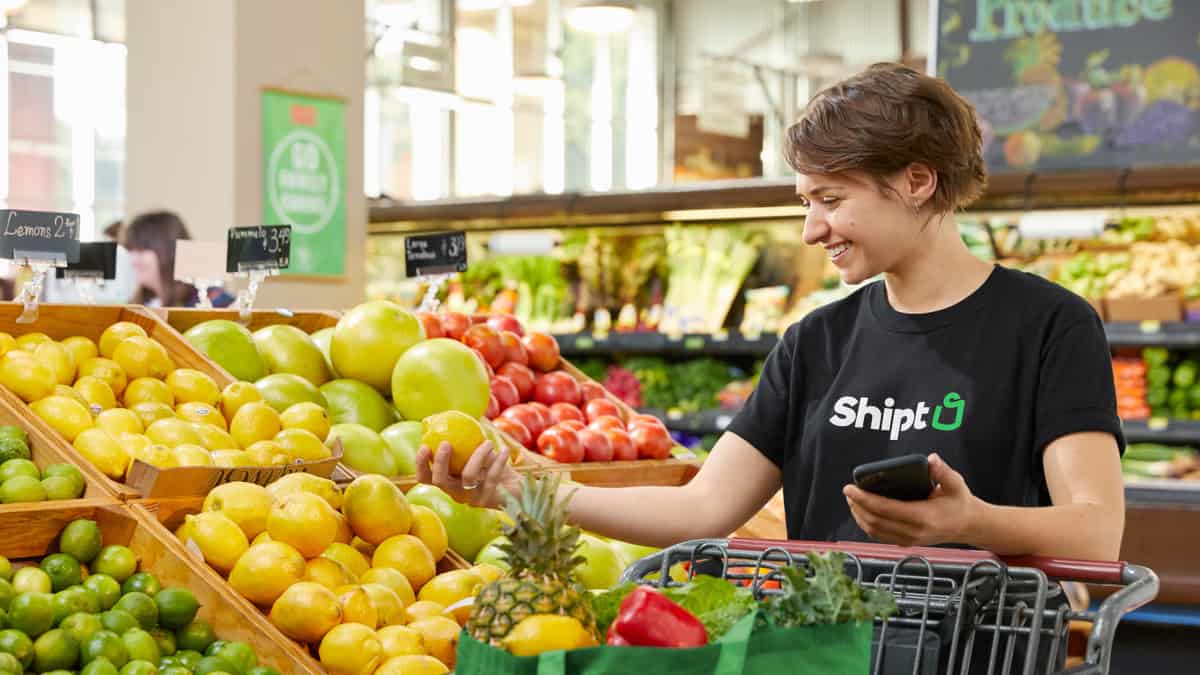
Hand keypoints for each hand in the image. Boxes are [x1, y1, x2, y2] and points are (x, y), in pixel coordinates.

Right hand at [415, 440, 520, 508]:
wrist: (518, 489)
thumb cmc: (494, 467)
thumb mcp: (478, 453)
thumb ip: (465, 442)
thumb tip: (452, 419)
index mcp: (449, 482)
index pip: (426, 478)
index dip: (421, 465)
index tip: (424, 445)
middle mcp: (456, 493)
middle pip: (440, 481)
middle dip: (440, 462)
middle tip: (446, 443)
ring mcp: (472, 499)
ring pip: (468, 476)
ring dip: (478, 455)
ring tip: (488, 442)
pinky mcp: (489, 500)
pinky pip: (491, 477)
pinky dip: (497, 462)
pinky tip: (504, 451)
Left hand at [843, 453, 982, 547]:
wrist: (969, 525)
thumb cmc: (960, 502)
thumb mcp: (955, 483)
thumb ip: (942, 471)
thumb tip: (931, 459)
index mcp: (924, 517)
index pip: (886, 509)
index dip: (864, 499)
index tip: (850, 489)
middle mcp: (914, 532)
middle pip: (875, 521)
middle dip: (857, 506)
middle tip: (849, 491)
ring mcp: (909, 540)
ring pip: (874, 531)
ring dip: (859, 516)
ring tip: (852, 500)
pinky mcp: (906, 542)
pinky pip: (880, 536)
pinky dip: (867, 525)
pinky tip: (862, 512)